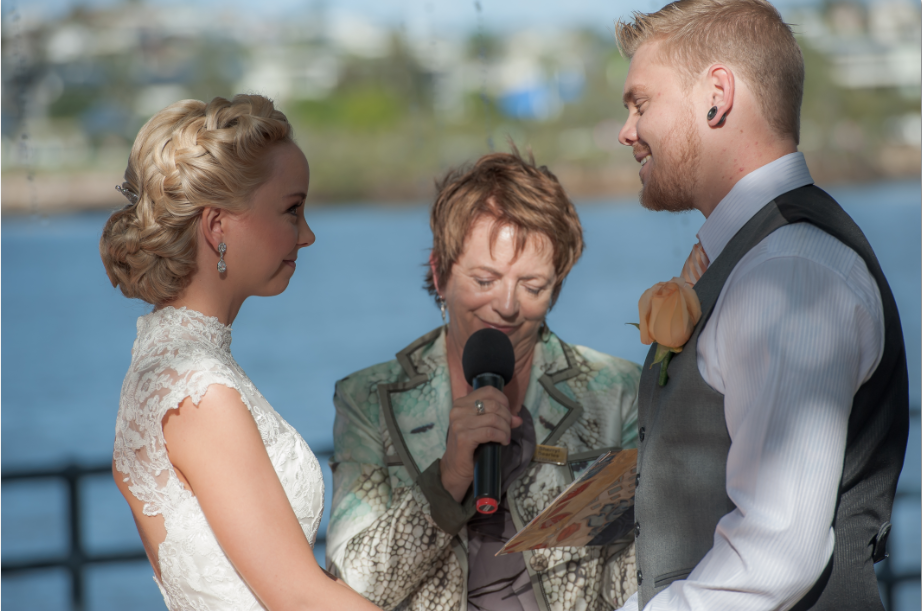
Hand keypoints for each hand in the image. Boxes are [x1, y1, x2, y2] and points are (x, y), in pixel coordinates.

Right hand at [440, 386, 522, 502]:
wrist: (454, 468)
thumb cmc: (469, 446)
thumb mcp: (482, 428)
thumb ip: (498, 419)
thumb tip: (518, 418)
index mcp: (461, 404)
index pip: (488, 391)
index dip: (503, 401)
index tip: (507, 413)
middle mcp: (458, 411)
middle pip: (493, 405)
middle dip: (507, 417)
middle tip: (508, 428)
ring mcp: (459, 424)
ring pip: (494, 419)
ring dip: (505, 429)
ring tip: (506, 437)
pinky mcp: (463, 438)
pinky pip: (490, 432)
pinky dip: (501, 436)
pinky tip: (503, 442)